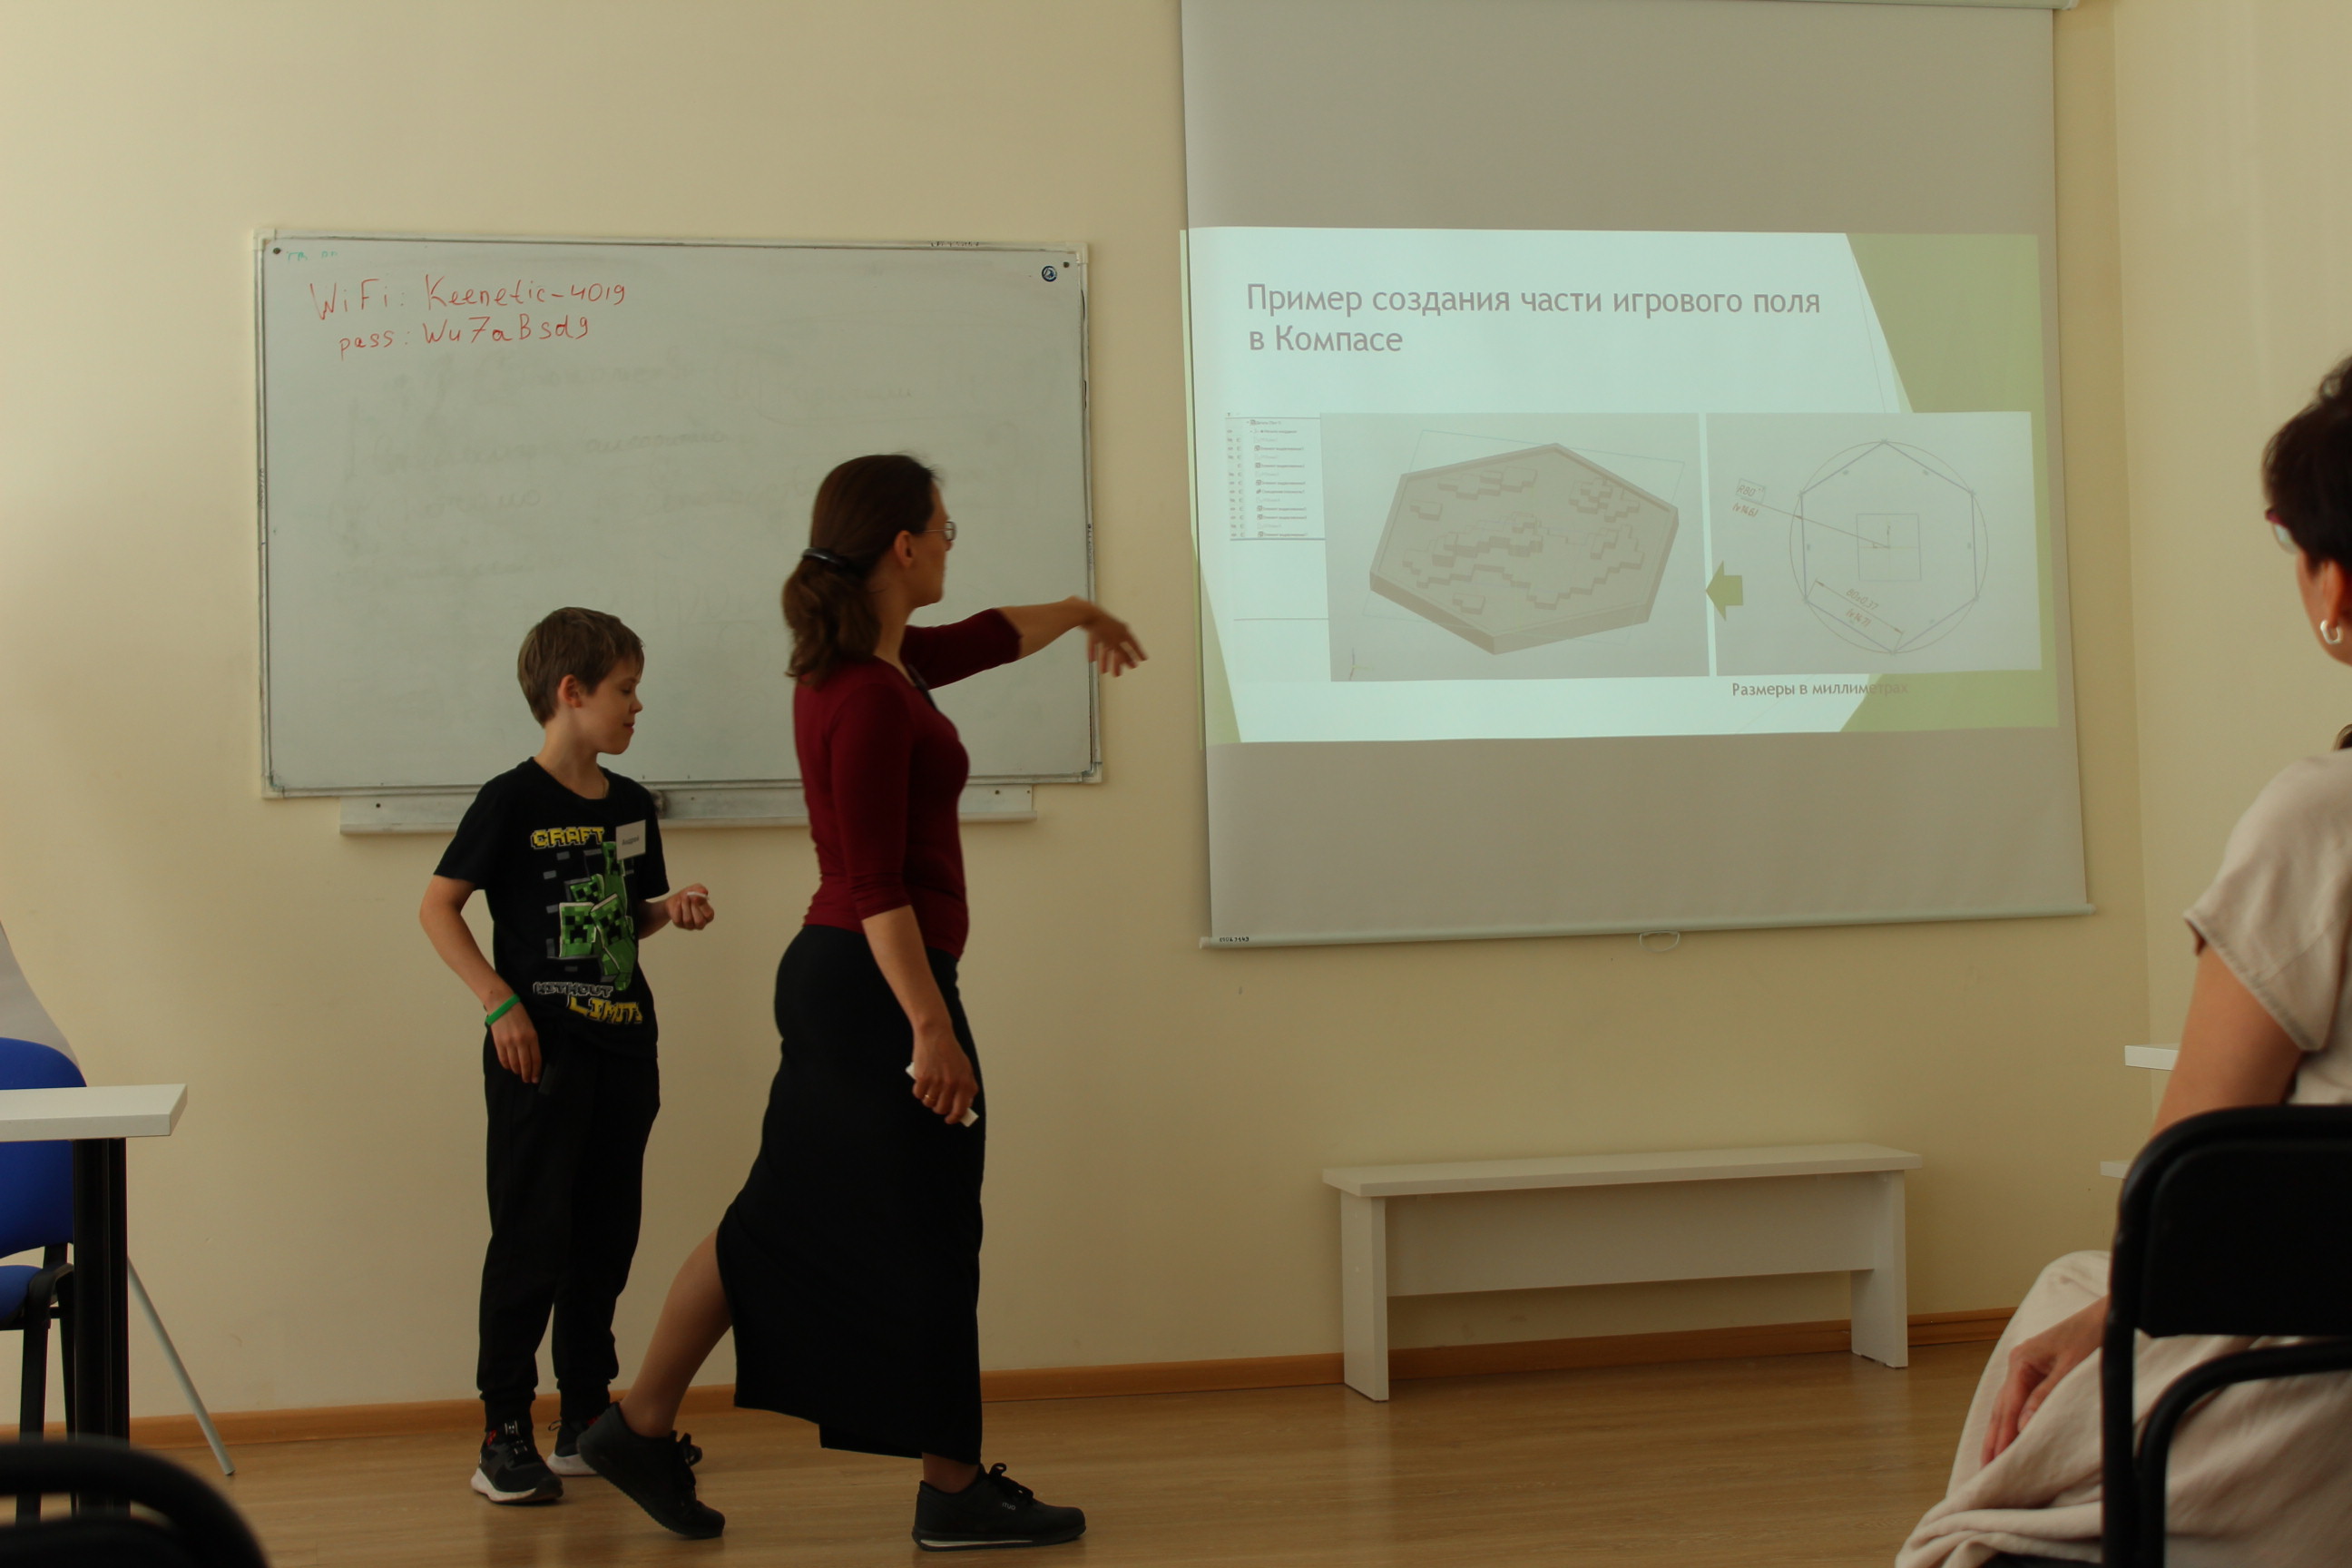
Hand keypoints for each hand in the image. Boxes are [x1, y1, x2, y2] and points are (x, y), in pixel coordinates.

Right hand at [489, 998, 542, 1084]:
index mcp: (532, 1036)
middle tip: (528, 1080)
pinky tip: (509, 1067)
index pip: (536, 1058)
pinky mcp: (498, 1042)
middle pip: (525, 1063)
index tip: (536, 1078)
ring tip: (519, 1074)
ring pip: (514, 1063)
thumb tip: (532, 1057)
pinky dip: (507, 1065)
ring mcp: (508, 1042)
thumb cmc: (519, 1013)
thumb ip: (531, 1041)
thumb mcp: (530, 1026)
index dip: (536, 1070)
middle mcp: (521, 1041)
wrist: (502, 1004)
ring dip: (517, 1071)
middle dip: (527, 1074)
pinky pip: (503, 1058)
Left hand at [664, 884, 714, 930]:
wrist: (676, 900)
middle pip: (699, 921)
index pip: (709, 915)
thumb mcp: (696, 889)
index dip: (703, 906)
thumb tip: (704, 892)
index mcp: (708, 915)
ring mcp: (690, 925)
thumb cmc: (690, 896)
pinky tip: (678, 902)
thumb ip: (701, 889)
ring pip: (688, 920)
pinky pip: (678, 920)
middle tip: (688, 896)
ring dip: (685, 906)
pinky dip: (677, 909)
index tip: (696, 897)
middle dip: (693, 907)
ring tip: (683, 898)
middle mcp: (701, 923)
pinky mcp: (680, 925)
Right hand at [909, 1023, 977, 1124]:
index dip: (954, 1118)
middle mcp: (952, 1084)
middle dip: (938, 1108)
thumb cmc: (950, 1051)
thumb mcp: (965, 1067)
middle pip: (942, 1109)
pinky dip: (919, 1091)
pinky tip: (921, 1082)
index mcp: (965, 1082)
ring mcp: (937, 1081)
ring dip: (928, 1099)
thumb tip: (966, 1106)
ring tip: (929, 1088)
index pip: (960, 1109)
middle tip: (937, 1100)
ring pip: (929, 1103)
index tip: (949, 1119)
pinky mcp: (923, 1078)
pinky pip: (918, 1095)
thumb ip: (968, 1086)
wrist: (935, 1034)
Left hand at [1079, 603, 1145, 676]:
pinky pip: (1095, 643)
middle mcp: (1115, 630)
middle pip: (1118, 649)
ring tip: (1103, 672)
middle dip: (1117, 662)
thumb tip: (1132, 663)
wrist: (1086, 614)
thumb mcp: (1115, 643)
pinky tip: (1092, 660)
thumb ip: (1123, 654)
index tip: (1143, 660)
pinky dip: (1094, 651)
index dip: (1138, 653)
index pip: (1133, 644)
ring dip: (1105, 660)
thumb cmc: (1104, 628)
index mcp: (1124, 631)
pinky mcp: (1093, 629)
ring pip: (1106, 647)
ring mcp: (1104, 629)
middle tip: (1118, 674)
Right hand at [1983, 1296, 2105, 1462]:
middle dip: (1993, 1437)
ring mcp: (2026, 1367)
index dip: (2003, 1435)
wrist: (2110, 1316)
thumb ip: (2046, 1396)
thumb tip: (2023, 1425)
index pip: (2008, 1406)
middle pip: (2001, 1407)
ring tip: (1990, 1457)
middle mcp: (2019, 1364)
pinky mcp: (2038, 1371)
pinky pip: (2019, 1400)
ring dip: (1999, 1431)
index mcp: (2022, 1361)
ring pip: (2006, 1404)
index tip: (1997, 1461)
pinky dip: (2011, 1419)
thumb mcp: (2071, 1368)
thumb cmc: (2094, 1335)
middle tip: (1985, 1468)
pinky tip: (2008, 1433)